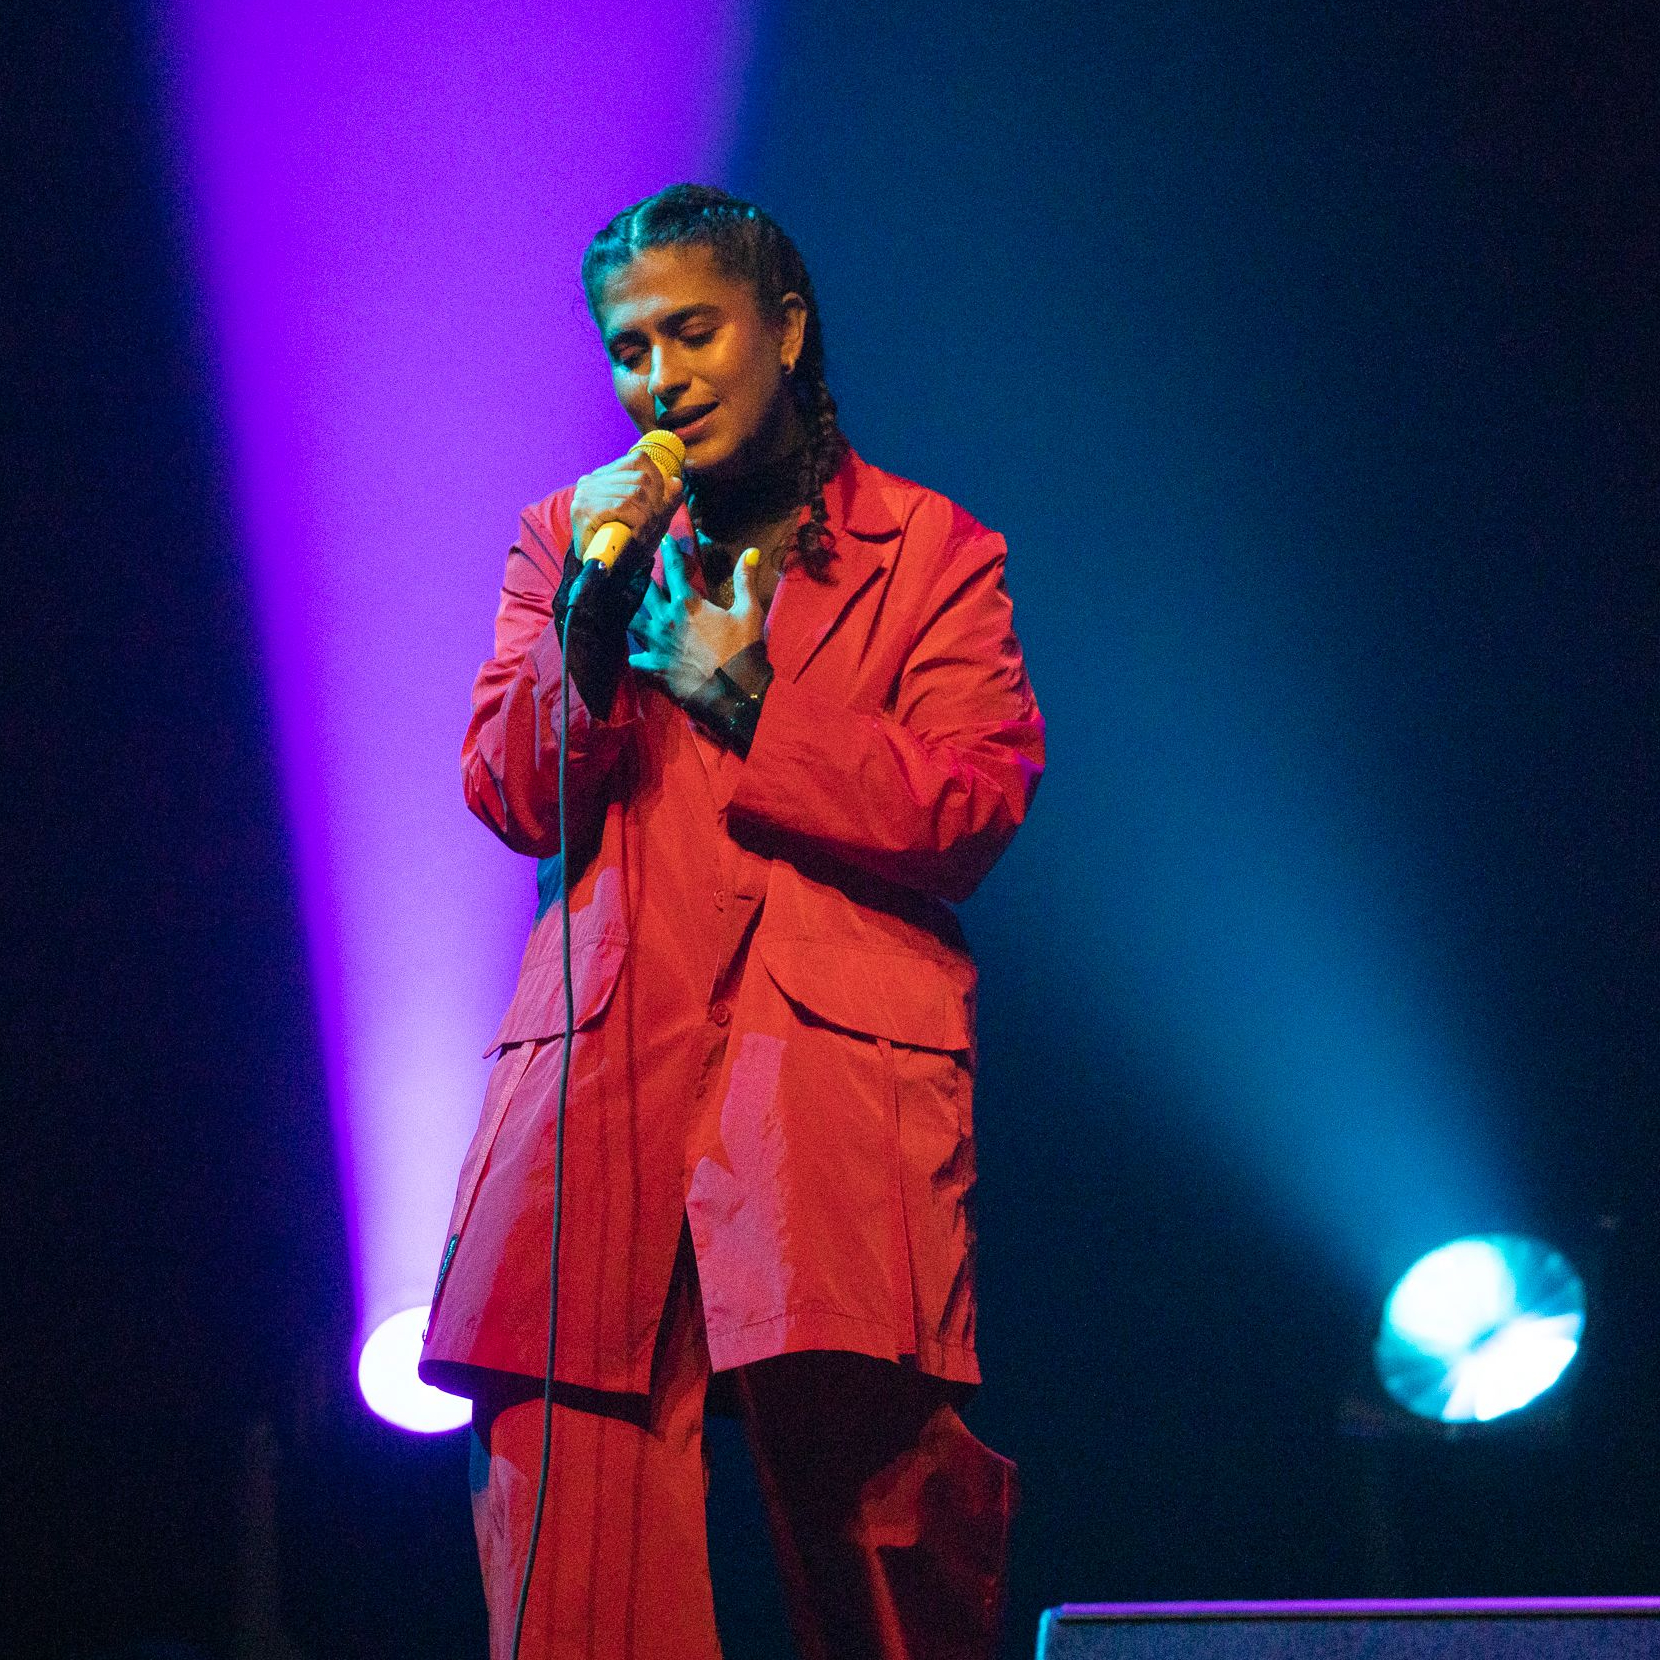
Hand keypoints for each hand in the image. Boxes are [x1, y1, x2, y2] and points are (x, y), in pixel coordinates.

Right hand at [570, 448, 683, 568]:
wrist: (601, 571)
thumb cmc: (625, 544)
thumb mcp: (652, 520)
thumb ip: (665, 502)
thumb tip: (677, 482)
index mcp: (605, 476)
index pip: (639, 460)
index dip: (658, 481)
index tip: (659, 506)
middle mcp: (592, 480)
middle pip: (641, 478)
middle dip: (655, 505)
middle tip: (652, 526)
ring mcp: (585, 493)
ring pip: (634, 493)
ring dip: (647, 518)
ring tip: (643, 534)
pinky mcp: (584, 509)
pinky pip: (622, 506)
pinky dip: (637, 523)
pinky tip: (635, 535)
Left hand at [628, 541, 764, 703]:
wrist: (733, 689)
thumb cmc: (742, 648)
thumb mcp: (749, 612)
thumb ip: (744, 580)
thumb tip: (750, 551)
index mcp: (687, 603)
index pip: (673, 570)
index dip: (669, 552)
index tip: (664, 540)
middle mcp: (666, 619)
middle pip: (644, 592)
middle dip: (640, 578)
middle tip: (636, 569)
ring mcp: (657, 643)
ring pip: (633, 621)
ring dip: (630, 611)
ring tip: (625, 604)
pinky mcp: (656, 666)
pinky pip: (637, 658)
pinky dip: (636, 654)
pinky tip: (634, 652)